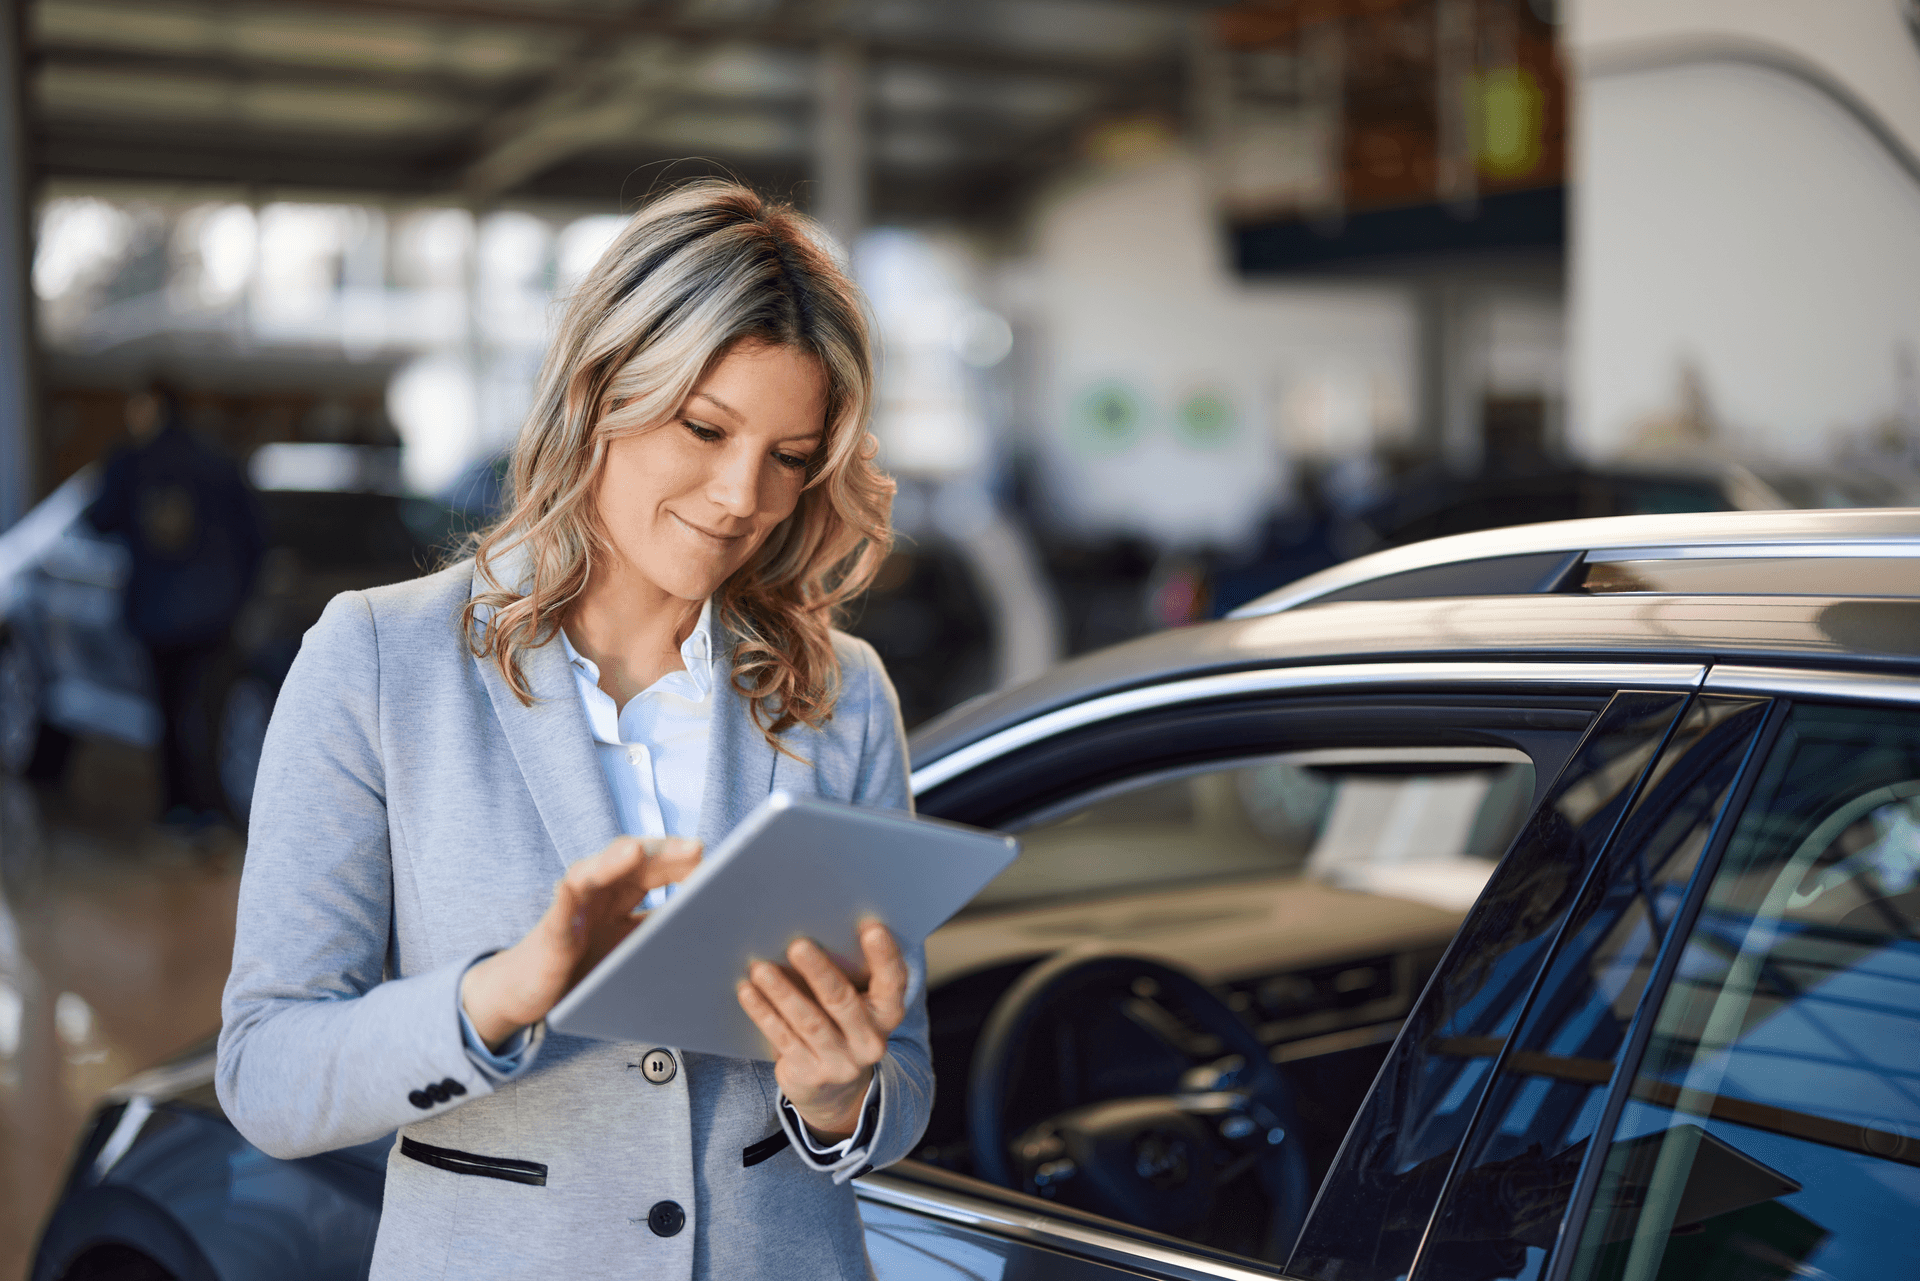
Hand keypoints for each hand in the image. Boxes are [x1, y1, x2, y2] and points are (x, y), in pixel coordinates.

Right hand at [461, 836, 701, 1050]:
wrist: (531, 991)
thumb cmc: (586, 964)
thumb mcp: (632, 944)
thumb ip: (661, 926)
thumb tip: (714, 921)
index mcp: (622, 893)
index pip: (657, 866)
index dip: (684, 859)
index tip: (717, 859)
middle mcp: (599, 890)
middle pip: (632, 861)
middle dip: (664, 852)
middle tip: (695, 848)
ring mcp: (573, 906)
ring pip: (593, 873)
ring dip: (613, 860)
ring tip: (635, 851)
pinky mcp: (551, 930)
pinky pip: (558, 911)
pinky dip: (566, 897)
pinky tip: (571, 887)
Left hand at [736, 919, 907, 1141]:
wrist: (837, 1091)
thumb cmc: (843, 1024)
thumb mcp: (859, 1002)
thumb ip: (852, 973)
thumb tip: (814, 925)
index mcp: (888, 1014)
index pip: (893, 982)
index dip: (884, 955)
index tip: (871, 927)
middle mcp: (870, 1041)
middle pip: (843, 1001)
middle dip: (819, 971)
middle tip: (797, 945)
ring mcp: (841, 1062)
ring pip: (809, 1022)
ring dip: (782, 992)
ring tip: (760, 968)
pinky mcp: (811, 1074)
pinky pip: (783, 1039)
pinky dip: (764, 1013)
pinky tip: (748, 992)